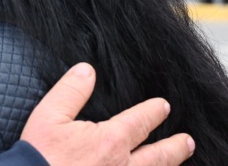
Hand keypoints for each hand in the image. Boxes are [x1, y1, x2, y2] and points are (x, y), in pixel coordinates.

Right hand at [21, 63, 194, 165]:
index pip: (141, 122)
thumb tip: (87, 70)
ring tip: (178, 161)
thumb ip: (71, 92)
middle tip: (188, 141)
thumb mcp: (48, 116)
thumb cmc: (39, 156)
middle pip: (159, 157)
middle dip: (175, 147)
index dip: (154, 112)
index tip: (163, 106)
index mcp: (110, 141)